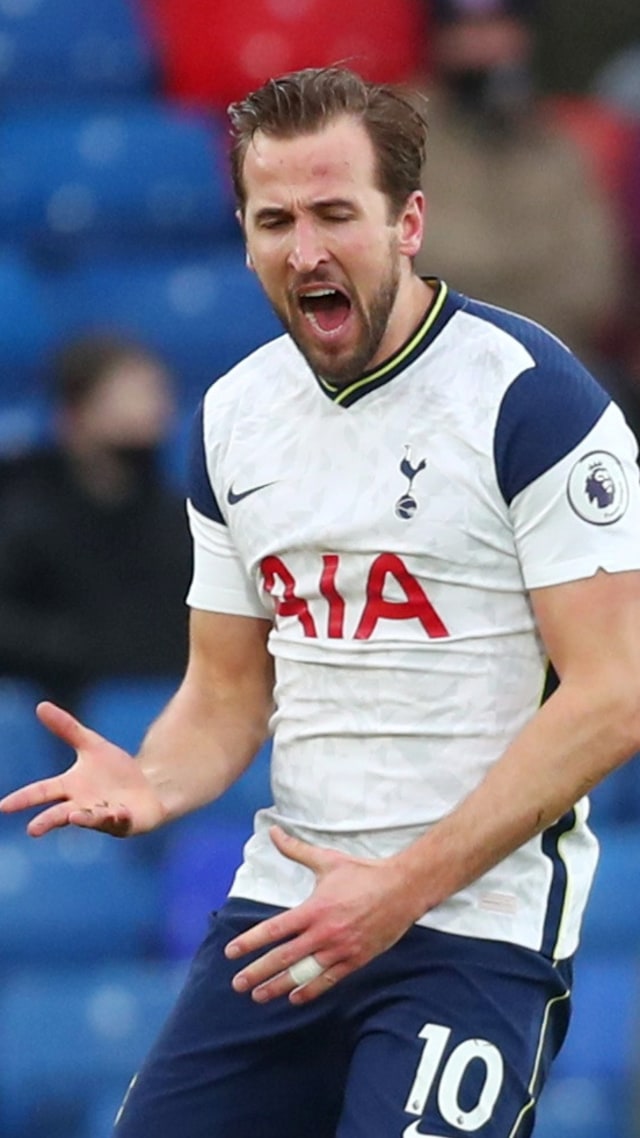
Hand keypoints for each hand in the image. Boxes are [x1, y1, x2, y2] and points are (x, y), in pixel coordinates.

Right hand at [0, 701, 167, 837]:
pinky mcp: (126, 822)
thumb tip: (41, 705)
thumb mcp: (91, 745)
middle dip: (47, 821)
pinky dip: (118, 816)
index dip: (23, 799)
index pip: (42, 792)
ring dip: (85, 818)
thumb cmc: (113, 770)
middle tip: (32, 829)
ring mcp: (104, 817)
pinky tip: (118, 811)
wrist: (147, 786)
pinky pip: (120, 820)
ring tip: (74, 816)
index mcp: (70, 787)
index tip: (2, 807)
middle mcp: (83, 806)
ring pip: (92, 819)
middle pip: (60, 814)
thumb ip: (67, 729)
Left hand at [224, 825, 421, 1004]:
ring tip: (259, 996)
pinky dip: (310, 990)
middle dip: (258, 972)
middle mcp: (324, 932)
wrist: (403, 889)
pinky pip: (328, 980)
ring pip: (304, 973)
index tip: (231, 952)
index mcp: (315, 908)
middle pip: (284, 957)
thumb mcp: (327, 860)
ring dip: (279, 987)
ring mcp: (340, 949)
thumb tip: (274, 831)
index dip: (250, 942)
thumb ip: (296, 850)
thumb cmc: (363, 873)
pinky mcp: (355, 960)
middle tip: (238, 984)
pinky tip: (295, 998)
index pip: (275, 929)